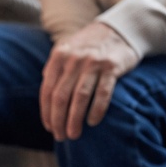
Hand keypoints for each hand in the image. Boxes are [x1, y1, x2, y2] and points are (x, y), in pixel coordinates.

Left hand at [40, 21, 138, 140]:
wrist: (119, 30)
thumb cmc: (90, 47)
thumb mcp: (68, 51)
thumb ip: (55, 70)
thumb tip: (45, 99)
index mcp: (59, 56)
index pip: (47, 90)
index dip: (46, 112)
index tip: (49, 128)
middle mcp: (74, 58)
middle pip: (61, 96)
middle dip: (58, 120)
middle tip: (61, 136)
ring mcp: (93, 62)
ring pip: (79, 97)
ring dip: (74, 120)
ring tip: (74, 134)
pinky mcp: (112, 66)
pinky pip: (102, 93)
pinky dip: (96, 110)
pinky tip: (92, 122)